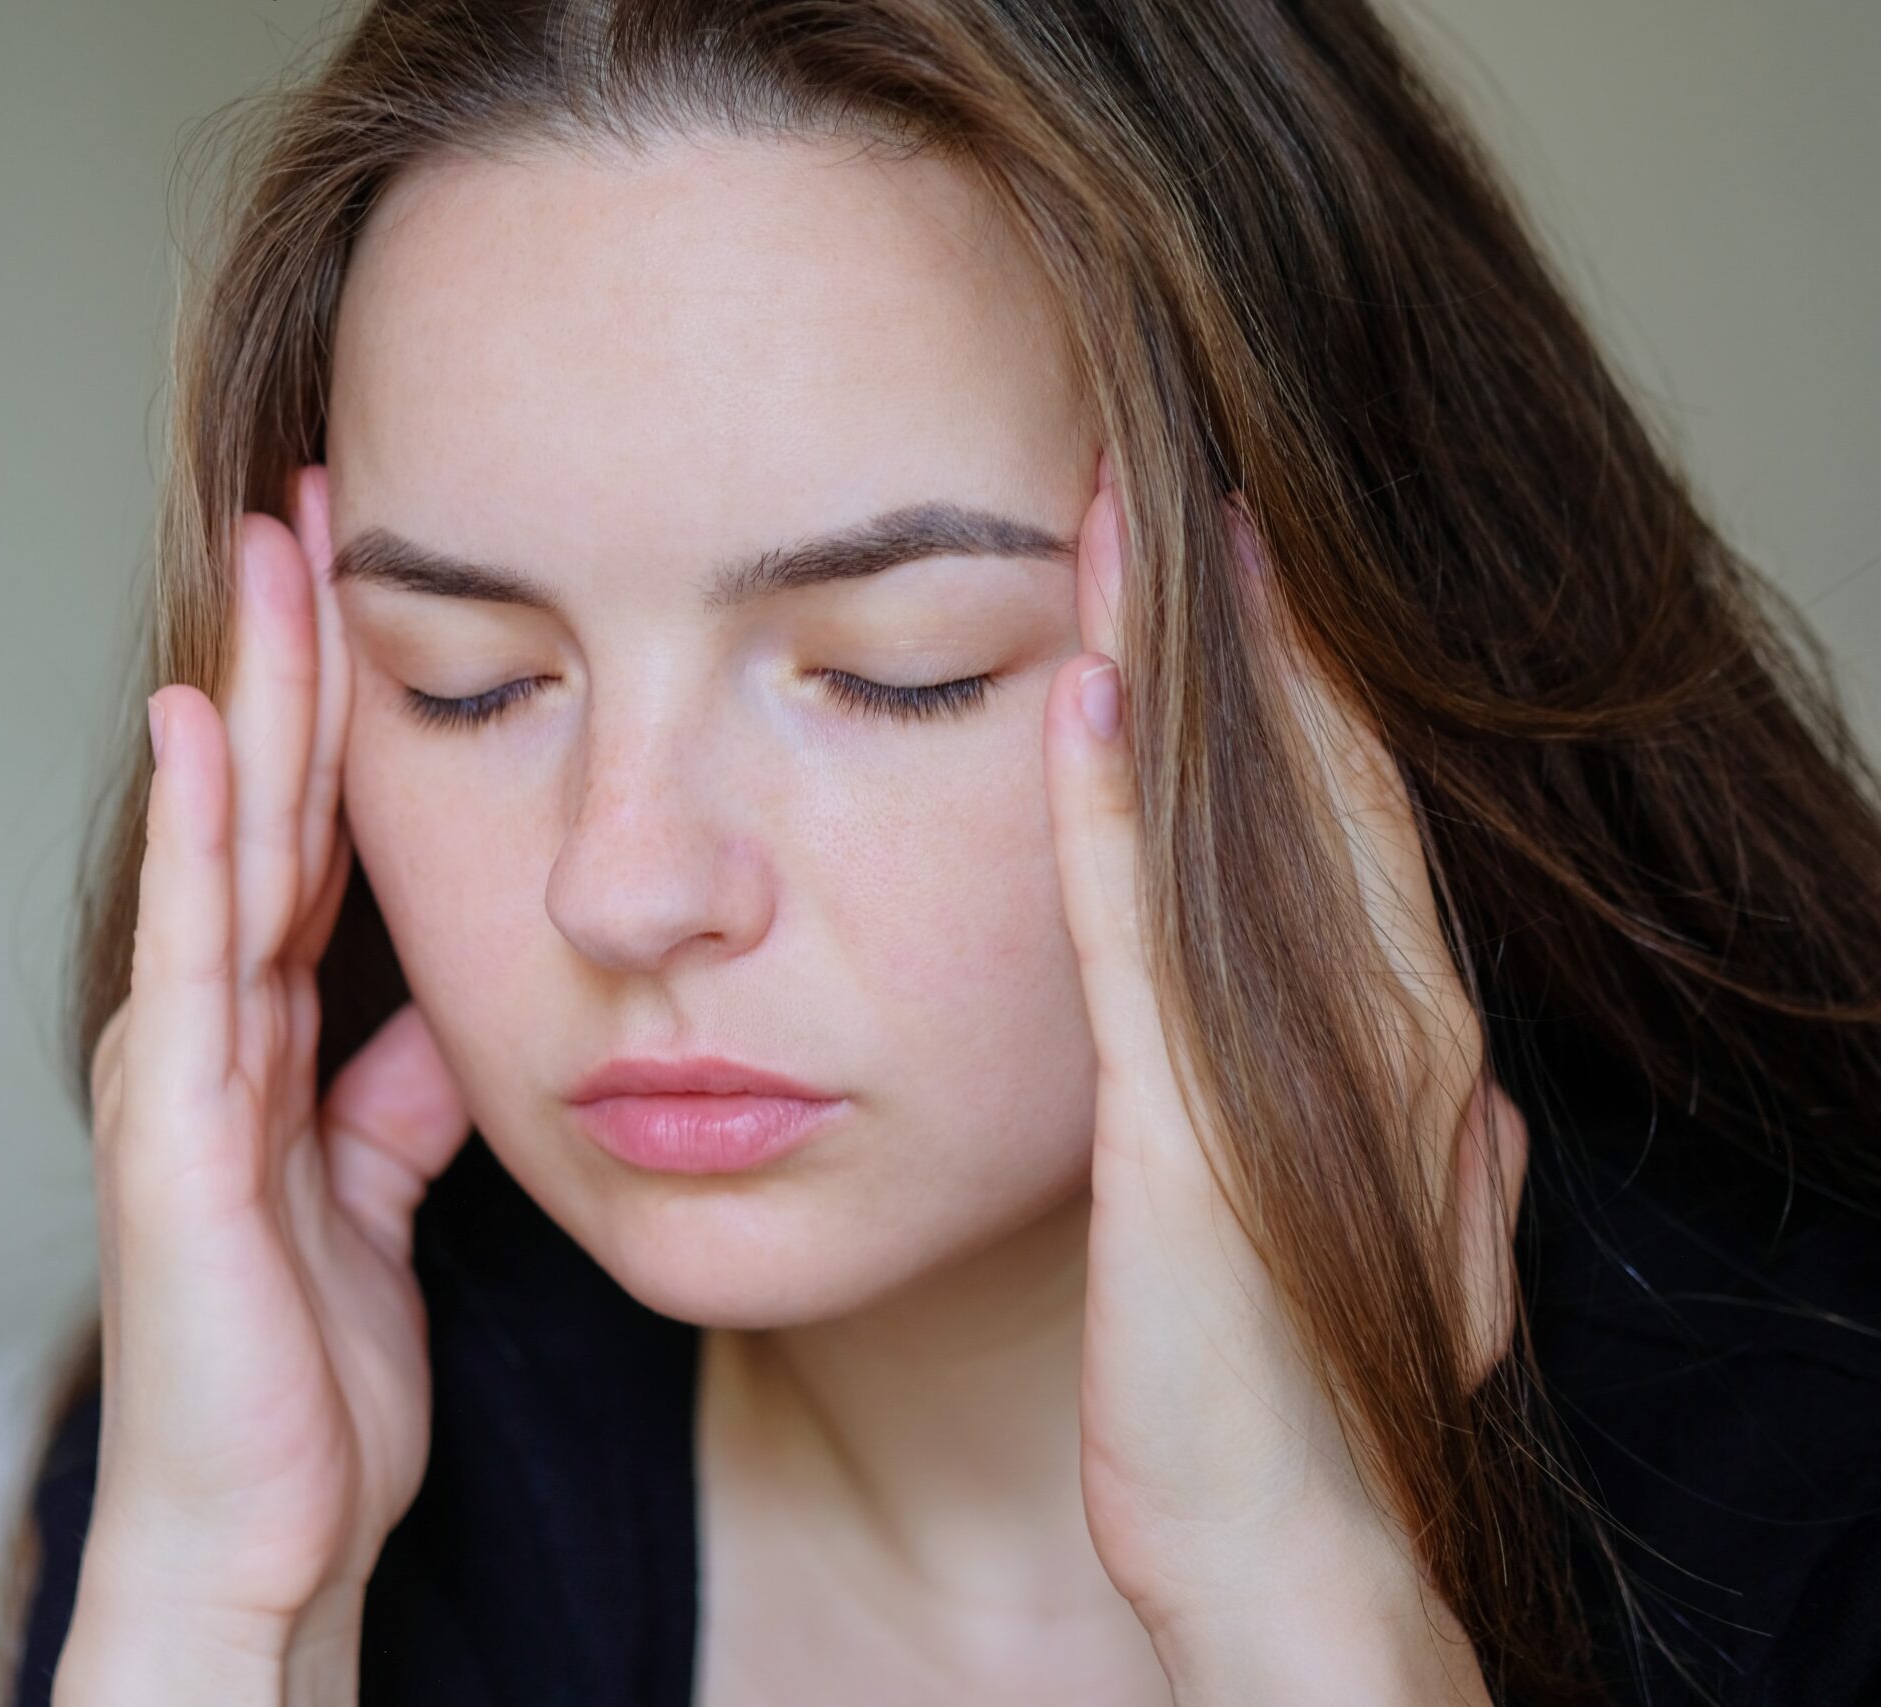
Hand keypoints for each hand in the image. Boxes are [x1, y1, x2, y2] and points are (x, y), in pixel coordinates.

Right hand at [58, 466, 473, 1690]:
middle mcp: (208, 1031)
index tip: (371, 579)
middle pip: (260, 808)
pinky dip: (195, 833)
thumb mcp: (379, 1202)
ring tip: (271, 549)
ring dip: (248, 695)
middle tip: (317, 499)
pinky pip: (193, 953)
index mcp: (264, 1045)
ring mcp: (179, 1069)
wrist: (261, 1538)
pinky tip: (201, 722)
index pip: (306, 841)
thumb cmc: (310, 1382)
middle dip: (290, 657)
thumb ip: (398, 1093)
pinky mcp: (172, 1128)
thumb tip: (448, 1007)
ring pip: (224, 846)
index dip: (335, 712)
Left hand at [1045, 454, 1524, 1700]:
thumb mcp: (1379, 1233)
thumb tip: (1466, 1096)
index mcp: (1410, 1043)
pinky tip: (1089, 690)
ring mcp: (1298, 1066)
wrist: (1297, 1548)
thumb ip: (1414, 1136)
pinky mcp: (1195, 1124)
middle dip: (1259, 619)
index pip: (1355, 817)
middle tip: (1189, 461)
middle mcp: (1384, 1026)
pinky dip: (1119, 806)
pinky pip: (1144, 930)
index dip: (1307, 676)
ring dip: (1190, 662)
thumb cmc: (1299, 1394)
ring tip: (1135, 509)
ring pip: (1245, 818)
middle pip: (1318, 777)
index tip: (1243, 549)